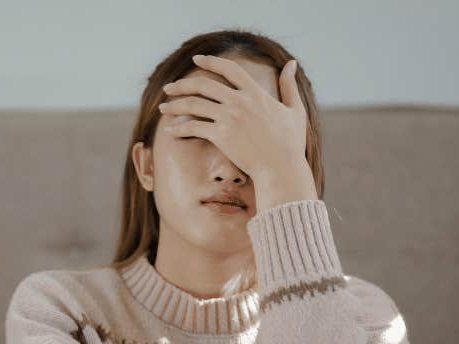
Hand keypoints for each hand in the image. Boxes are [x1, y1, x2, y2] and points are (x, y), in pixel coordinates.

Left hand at [159, 54, 309, 189]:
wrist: (281, 168)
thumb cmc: (291, 144)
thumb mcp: (295, 110)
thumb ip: (289, 85)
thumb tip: (292, 64)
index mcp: (255, 92)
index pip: (229, 68)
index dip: (211, 61)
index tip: (197, 59)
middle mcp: (240, 101)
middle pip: (204, 84)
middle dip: (182, 84)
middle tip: (169, 87)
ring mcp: (229, 117)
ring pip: (194, 104)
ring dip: (175, 105)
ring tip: (163, 108)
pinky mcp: (220, 136)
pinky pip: (193, 127)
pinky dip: (179, 128)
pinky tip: (170, 130)